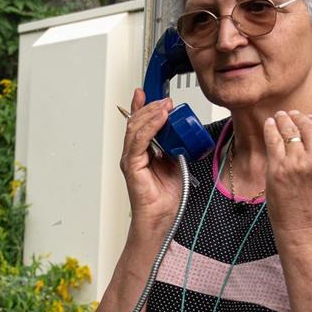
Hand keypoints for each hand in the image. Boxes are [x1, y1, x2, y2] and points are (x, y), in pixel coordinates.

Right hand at [119, 88, 182, 231]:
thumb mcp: (175, 164)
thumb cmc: (165, 198)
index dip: (141, 106)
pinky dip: (149, 128)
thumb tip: (180, 132)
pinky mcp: (132, 166)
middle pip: (135, 122)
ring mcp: (131, 159)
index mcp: (142, 152)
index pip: (138, 124)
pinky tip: (159, 119)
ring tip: (165, 106)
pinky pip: (138, 141)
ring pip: (135, 128)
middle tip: (165, 100)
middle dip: (150, 107)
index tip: (147, 92)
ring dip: (151, 114)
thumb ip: (173, 147)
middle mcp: (133, 153)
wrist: (161, 218)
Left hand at [261, 110, 311, 245]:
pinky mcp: (278, 169)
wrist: (309, 232)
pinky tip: (270, 124)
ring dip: (284, 119)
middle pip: (307, 126)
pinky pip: (273, 141)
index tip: (309, 118)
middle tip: (291, 114)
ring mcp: (298, 163)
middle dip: (298, 117)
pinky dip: (271, 129)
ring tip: (280, 116)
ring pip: (289, 131)